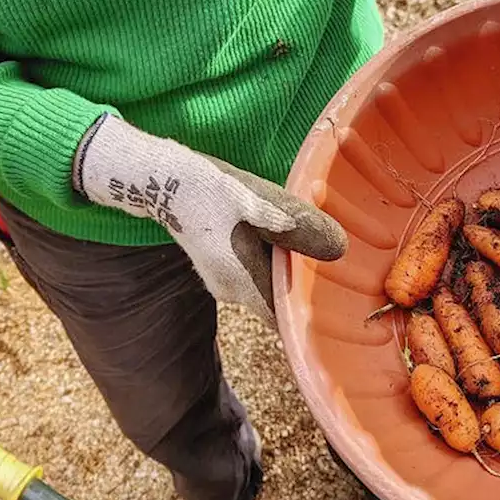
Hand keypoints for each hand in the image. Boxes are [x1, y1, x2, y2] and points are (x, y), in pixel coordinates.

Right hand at [73, 114, 347, 323]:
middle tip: (334, 276)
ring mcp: (221, 280)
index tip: (335, 314)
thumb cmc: (206, 189)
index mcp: (240, 279)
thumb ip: (295, 227)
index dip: (306, 320)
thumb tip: (338, 249)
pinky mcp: (217, 266)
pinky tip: (283, 242)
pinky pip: (252, 274)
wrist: (160, 179)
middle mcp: (230, 289)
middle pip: (275, 302)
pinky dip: (270, 264)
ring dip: (286, 275)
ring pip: (264, 286)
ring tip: (314, 255)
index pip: (280, 319)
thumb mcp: (255, 202)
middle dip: (301, 292)